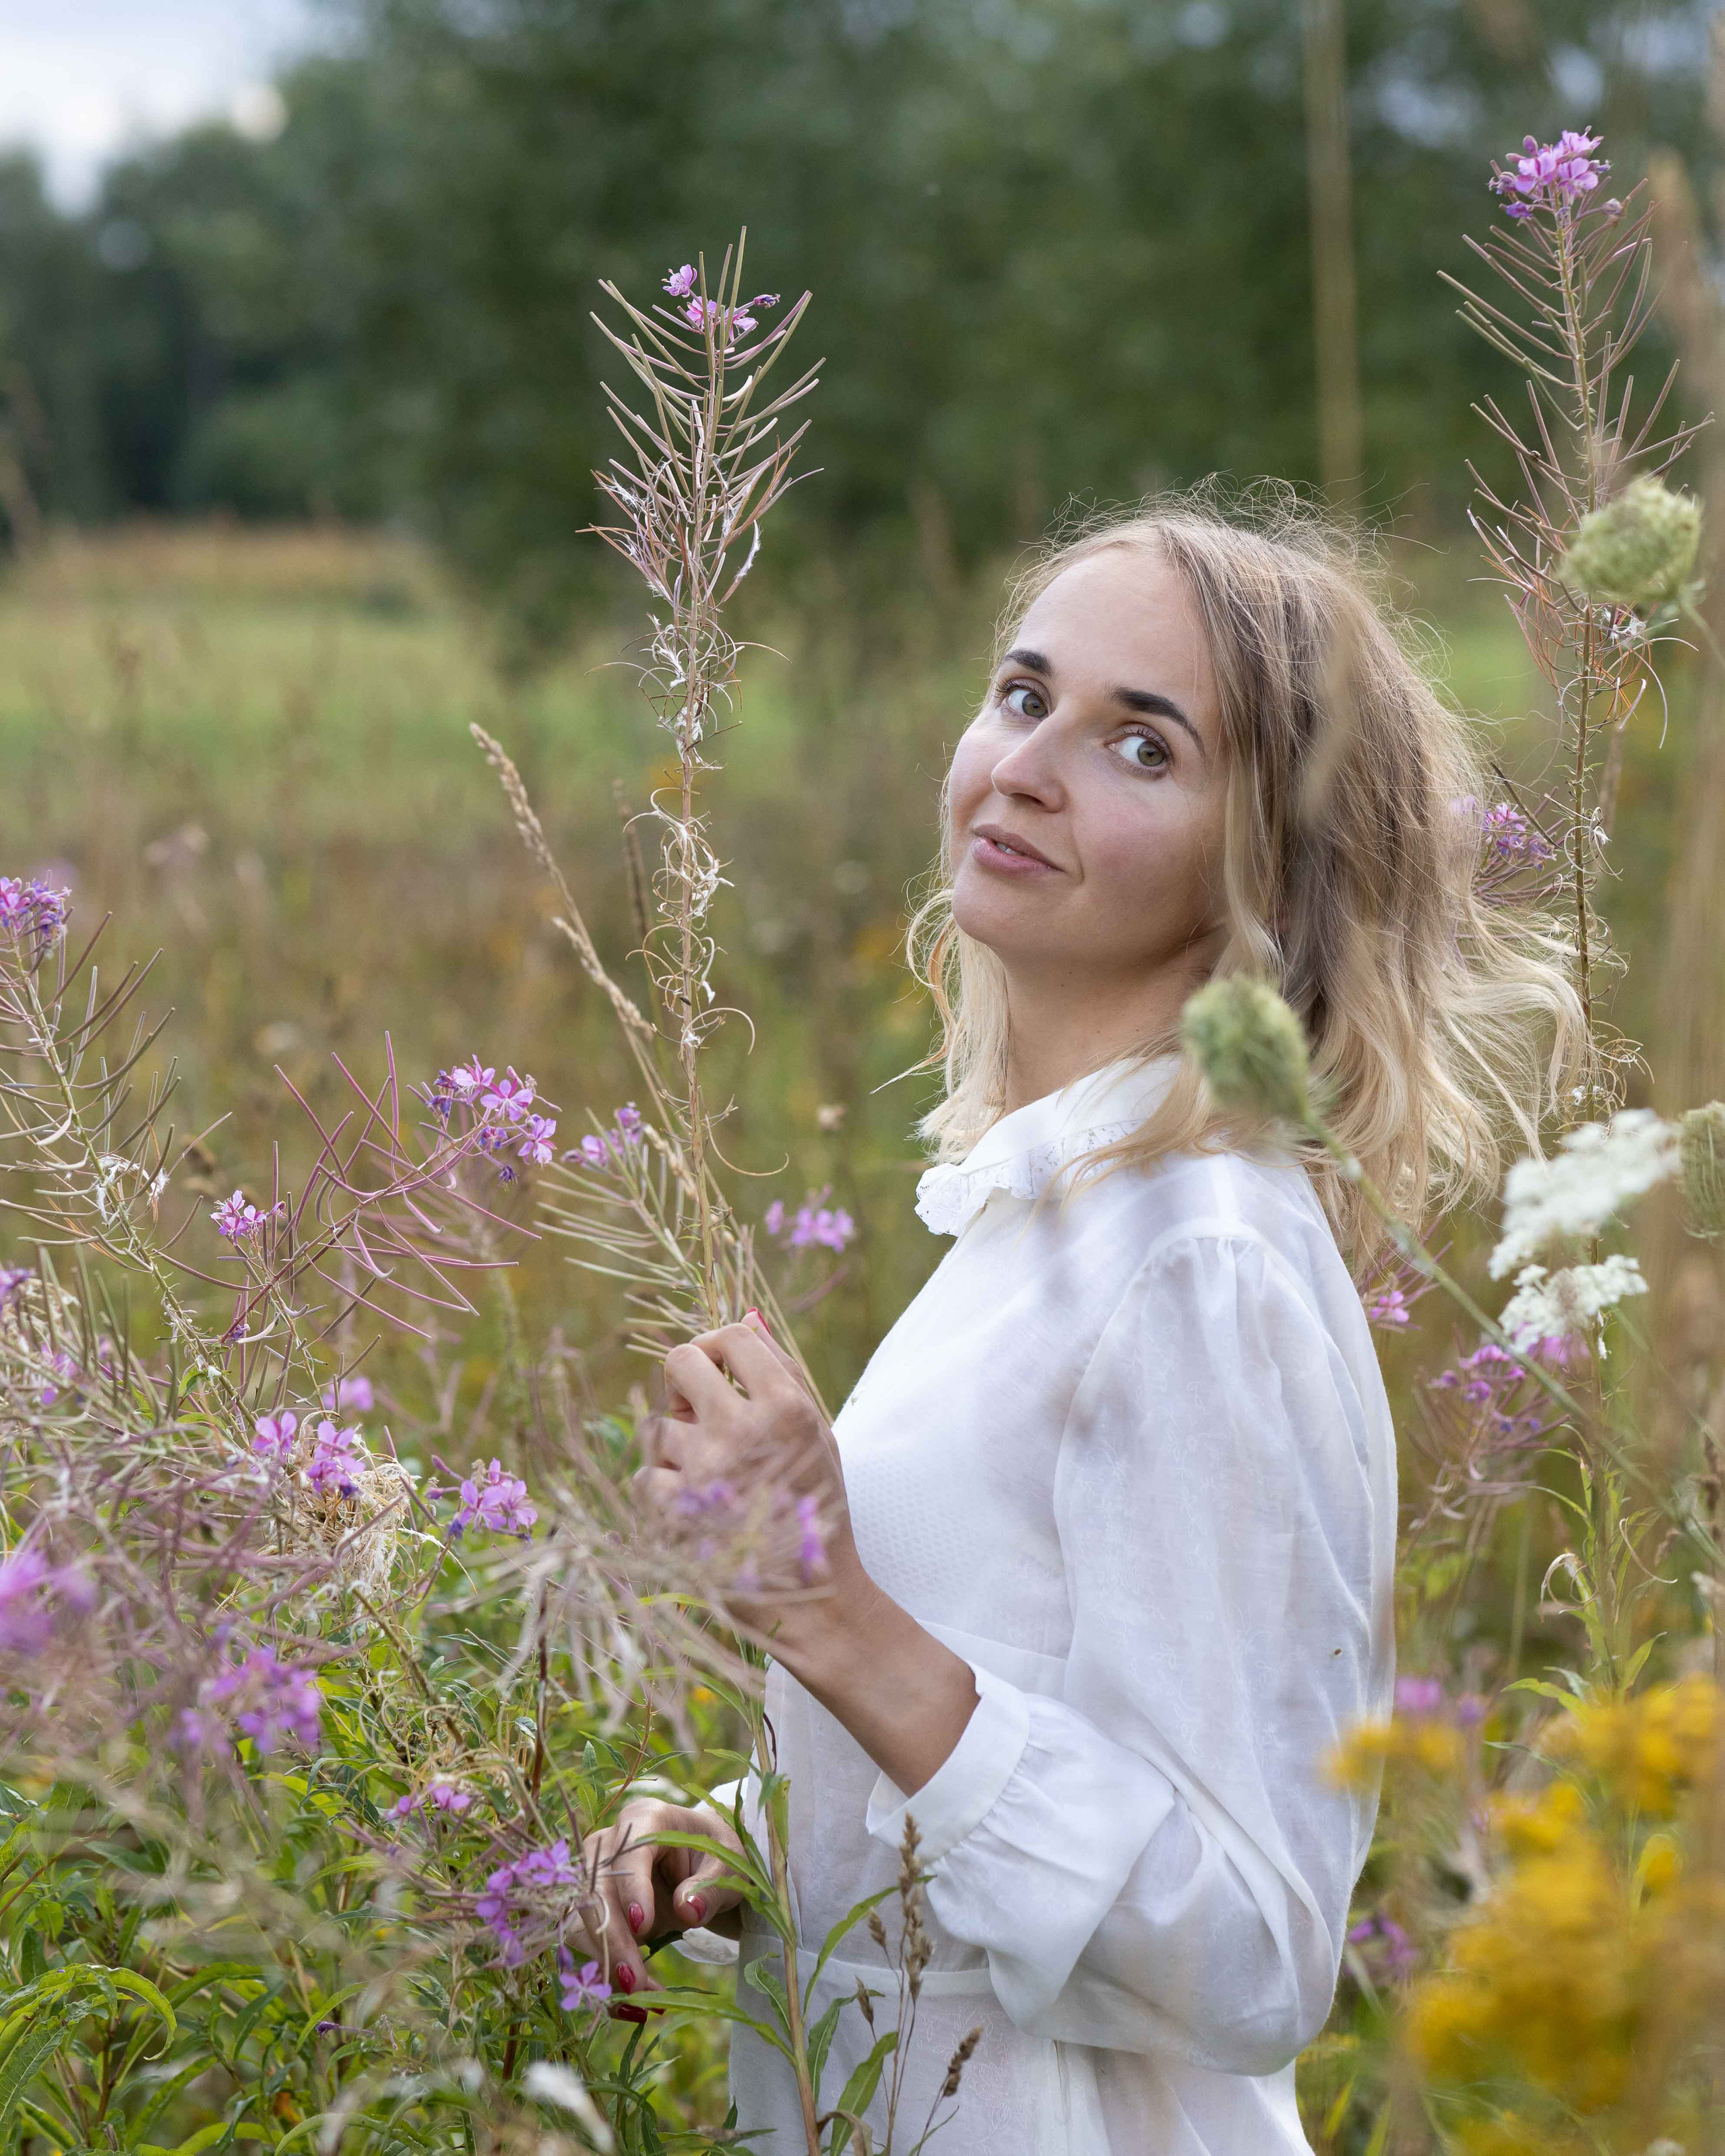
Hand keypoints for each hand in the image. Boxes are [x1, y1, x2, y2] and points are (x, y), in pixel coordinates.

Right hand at [574, 1796, 746, 1999]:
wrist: (705, 1865)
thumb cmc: (718, 1857)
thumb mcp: (729, 1868)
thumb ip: (710, 1887)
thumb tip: (687, 1910)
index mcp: (646, 1820)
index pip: (628, 1851)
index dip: (631, 1887)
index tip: (642, 1926)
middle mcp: (611, 1843)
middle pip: (595, 1889)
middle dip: (612, 1940)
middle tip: (635, 1984)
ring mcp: (595, 1874)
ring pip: (583, 1919)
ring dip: (605, 1963)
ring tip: (638, 2001)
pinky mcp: (593, 1907)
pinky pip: (587, 1941)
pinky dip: (606, 1974)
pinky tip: (631, 2004)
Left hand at [637, 1311, 861, 1638]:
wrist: (810, 1598)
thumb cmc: (814, 1507)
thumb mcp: (817, 1432)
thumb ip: (783, 1371)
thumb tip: (746, 1318)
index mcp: (787, 1407)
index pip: (732, 1337)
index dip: (719, 1346)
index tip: (720, 1369)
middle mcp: (743, 1430)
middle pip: (679, 1362)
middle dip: (684, 1381)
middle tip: (699, 1409)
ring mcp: (704, 1471)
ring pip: (658, 1425)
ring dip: (678, 1448)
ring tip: (710, 1479)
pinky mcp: (673, 1511)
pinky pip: (645, 1476)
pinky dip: (664, 1491)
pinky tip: (694, 1510)